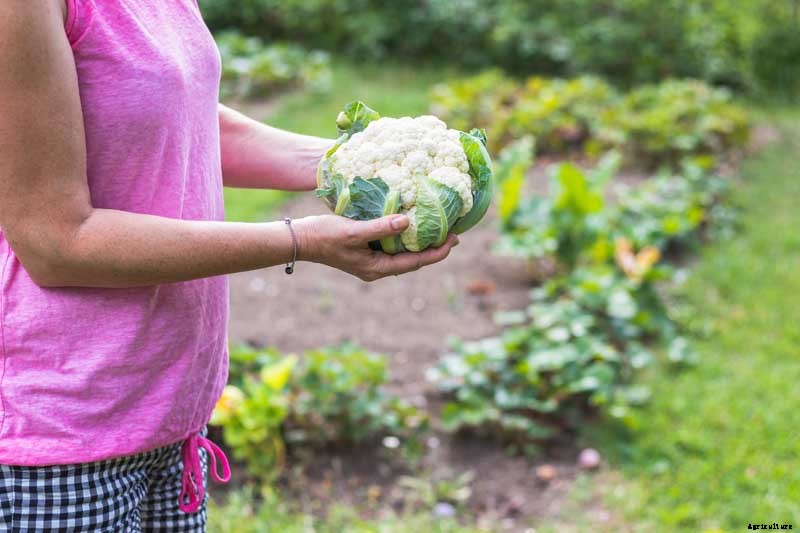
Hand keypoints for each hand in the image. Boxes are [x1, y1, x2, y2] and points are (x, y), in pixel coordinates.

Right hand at [294, 214, 458, 281]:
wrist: (300, 239)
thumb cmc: (325, 236)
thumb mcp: (354, 231)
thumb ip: (381, 227)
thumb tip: (407, 221)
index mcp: (377, 268)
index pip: (416, 262)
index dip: (438, 252)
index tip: (455, 239)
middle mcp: (377, 268)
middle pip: (413, 260)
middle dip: (435, 248)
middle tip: (455, 234)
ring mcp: (371, 261)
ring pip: (404, 254)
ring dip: (421, 242)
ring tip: (439, 229)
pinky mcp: (365, 251)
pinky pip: (393, 246)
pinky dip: (406, 237)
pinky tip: (411, 224)